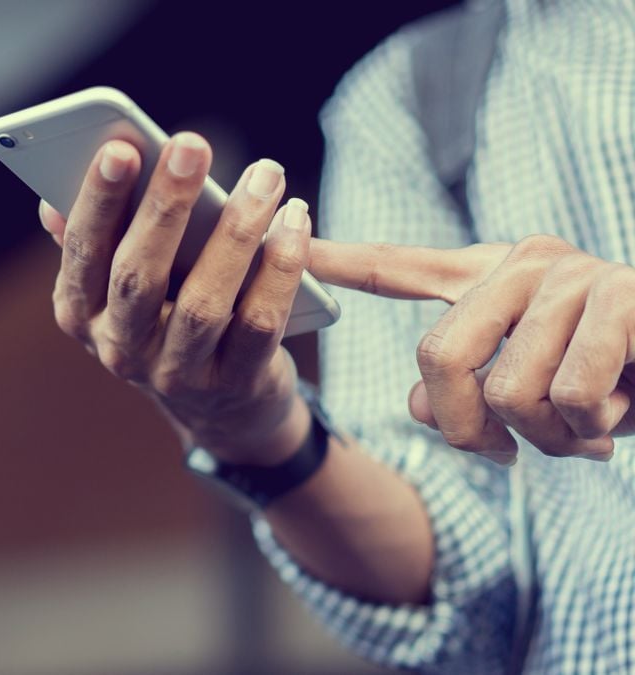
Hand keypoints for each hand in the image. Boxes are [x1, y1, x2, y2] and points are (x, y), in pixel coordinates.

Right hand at [40, 132, 314, 465]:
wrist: (222, 409)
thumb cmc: (166, 318)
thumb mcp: (120, 287)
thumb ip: (95, 244)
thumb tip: (51, 204)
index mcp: (81, 312)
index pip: (82, 252)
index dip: (98, 201)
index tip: (121, 148)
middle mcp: (119, 348)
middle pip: (138, 276)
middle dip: (165, 206)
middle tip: (192, 145)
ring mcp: (176, 374)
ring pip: (203, 301)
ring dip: (236, 231)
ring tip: (265, 176)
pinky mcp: (233, 384)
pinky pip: (259, 323)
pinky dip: (281, 269)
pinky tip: (295, 223)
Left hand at [309, 234, 634, 463]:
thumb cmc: (619, 376)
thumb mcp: (534, 386)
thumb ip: (467, 387)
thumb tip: (414, 404)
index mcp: (493, 278)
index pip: (402, 267)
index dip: (343, 262)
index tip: (294, 246)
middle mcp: (524, 265)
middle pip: (438, 358)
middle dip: (464, 429)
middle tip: (499, 454)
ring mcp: (575, 276)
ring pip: (510, 392)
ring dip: (550, 439)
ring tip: (586, 429)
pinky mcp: (625, 299)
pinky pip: (573, 395)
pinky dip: (594, 429)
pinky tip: (620, 416)